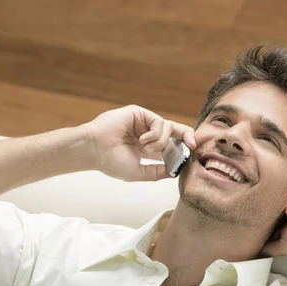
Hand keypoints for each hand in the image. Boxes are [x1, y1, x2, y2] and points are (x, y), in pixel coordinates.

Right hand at [82, 105, 196, 181]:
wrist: (94, 151)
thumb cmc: (110, 162)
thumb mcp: (138, 172)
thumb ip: (157, 172)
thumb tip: (175, 172)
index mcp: (147, 146)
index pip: (171, 145)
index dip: (182, 149)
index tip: (189, 156)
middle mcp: (147, 132)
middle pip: (175, 130)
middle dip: (187, 136)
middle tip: (192, 145)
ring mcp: (143, 122)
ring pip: (168, 127)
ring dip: (161, 142)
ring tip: (145, 148)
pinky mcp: (139, 113)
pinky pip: (159, 122)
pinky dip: (156, 134)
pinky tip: (142, 141)